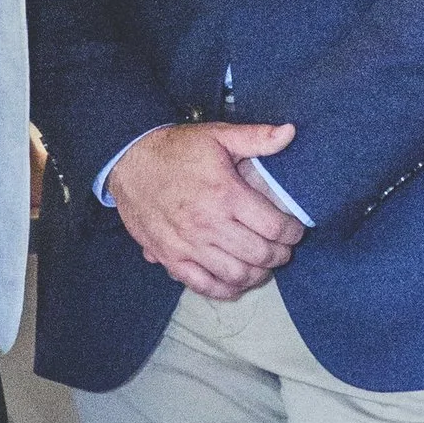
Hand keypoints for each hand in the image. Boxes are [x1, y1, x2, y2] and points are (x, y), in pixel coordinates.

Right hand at [110, 120, 299, 299]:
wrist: (129, 161)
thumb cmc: (176, 150)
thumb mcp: (218, 135)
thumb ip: (256, 137)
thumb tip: (290, 132)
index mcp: (226, 194)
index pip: (274, 227)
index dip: (292, 232)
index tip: (295, 230)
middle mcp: (209, 224)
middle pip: (260, 254)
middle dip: (280, 255)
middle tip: (283, 248)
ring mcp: (189, 245)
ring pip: (237, 275)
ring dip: (258, 274)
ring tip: (263, 265)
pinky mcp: (171, 258)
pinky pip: (204, 285)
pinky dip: (225, 290)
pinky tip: (236, 282)